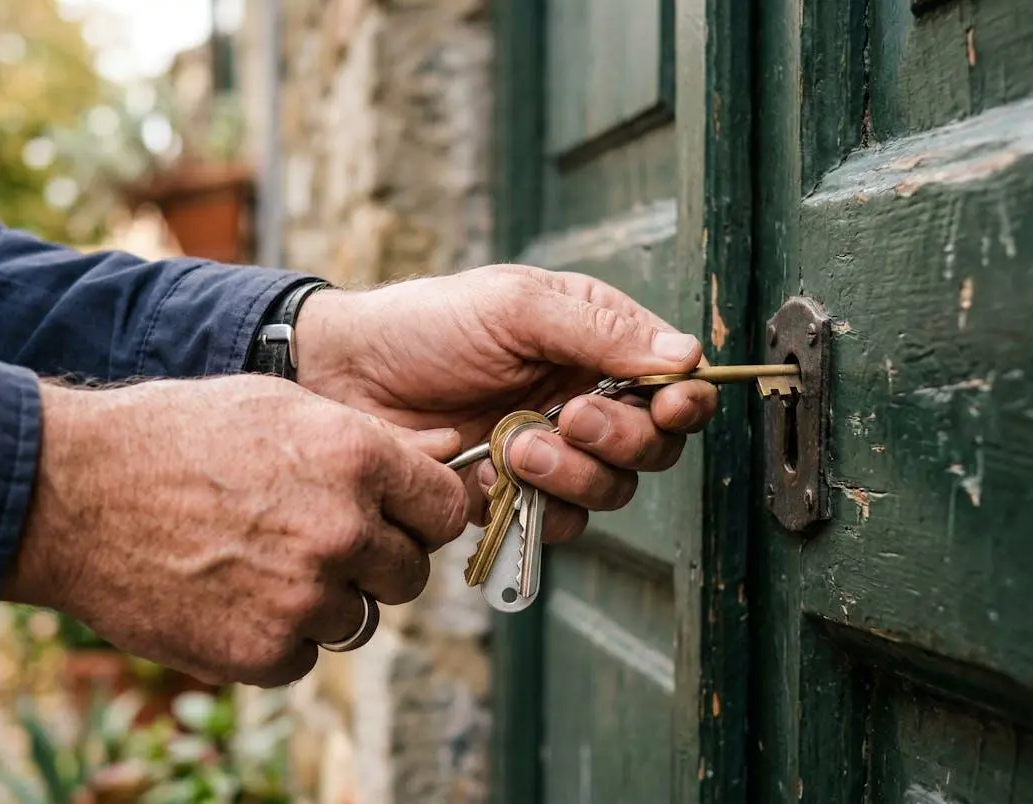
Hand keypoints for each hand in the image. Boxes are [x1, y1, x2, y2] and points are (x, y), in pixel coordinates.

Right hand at [3, 375, 467, 686]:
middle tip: (316, 543)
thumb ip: (371, 437)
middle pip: (409, 574)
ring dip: (322, 602)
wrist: (73, 494)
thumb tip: (451, 448)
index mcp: (357, 458)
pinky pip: (304, 657)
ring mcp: (303, 596)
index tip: (394, 519)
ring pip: (358, 619)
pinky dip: (275, 639)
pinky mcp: (261, 652)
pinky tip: (230, 597)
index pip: (445, 510)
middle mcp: (342, 530)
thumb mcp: (280, 406)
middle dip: (374, 564)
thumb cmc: (177, 436)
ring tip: (258, 564)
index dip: (420, 517)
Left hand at [294, 264, 718, 541]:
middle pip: (654, 444)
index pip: (672, 379)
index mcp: (594, 340)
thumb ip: (601, 333)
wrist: (344, 378)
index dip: (683, 399)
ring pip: (612, 489)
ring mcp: (552, 451)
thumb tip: (688, 357)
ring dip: (573, 474)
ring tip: (516, 448)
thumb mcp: (514, 308)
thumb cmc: (424, 324)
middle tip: (569, 418)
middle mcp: (583, 396)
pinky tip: (491, 478)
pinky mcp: (516, 496)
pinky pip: (560, 523)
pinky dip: (536, 508)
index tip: (669, 405)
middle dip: (620, 438)